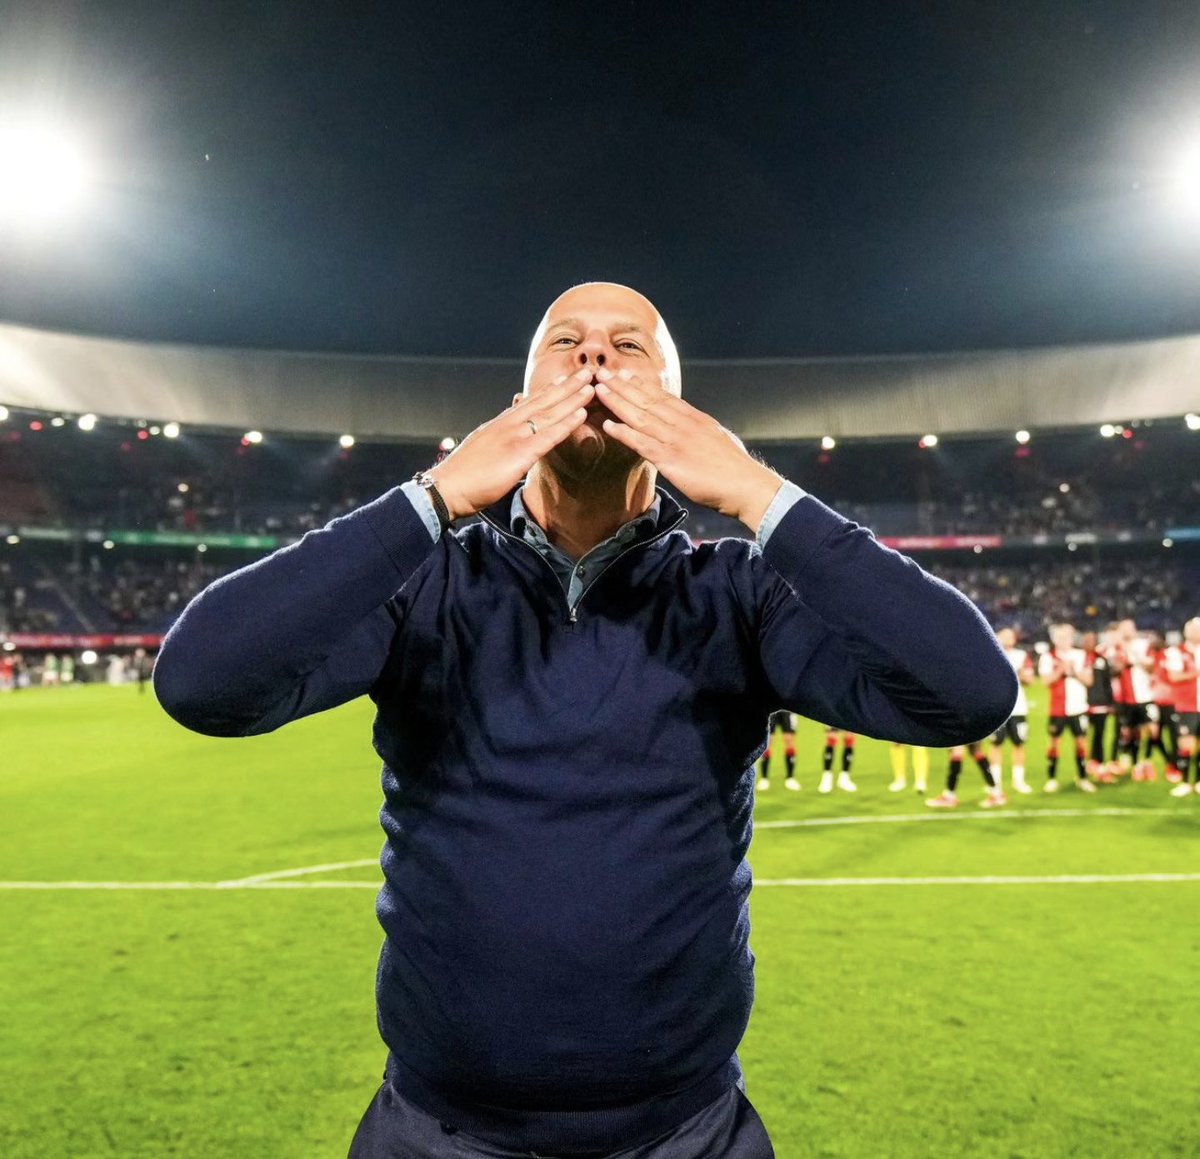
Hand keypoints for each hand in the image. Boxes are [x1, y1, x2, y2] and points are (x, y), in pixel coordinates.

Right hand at [429, 370, 594, 518]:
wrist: (446, 488)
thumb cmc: (461, 477)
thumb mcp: (481, 451)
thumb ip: (497, 443)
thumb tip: (507, 442)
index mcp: (498, 425)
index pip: (527, 404)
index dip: (547, 391)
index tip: (562, 380)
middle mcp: (507, 425)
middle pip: (542, 401)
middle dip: (566, 387)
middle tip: (585, 372)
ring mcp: (514, 437)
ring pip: (549, 414)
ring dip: (572, 399)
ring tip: (590, 387)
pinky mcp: (519, 454)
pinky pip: (549, 436)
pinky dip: (566, 424)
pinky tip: (581, 414)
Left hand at [594, 369, 783, 529]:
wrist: (746, 485)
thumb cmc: (735, 469)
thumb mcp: (718, 439)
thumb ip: (700, 432)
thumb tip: (694, 431)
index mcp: (696, 418)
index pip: (663, 397)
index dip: (641, 385)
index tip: (625, 374)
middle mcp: (684, 423)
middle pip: (647, 400)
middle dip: (622, 386)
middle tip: (602, 373)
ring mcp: (676, 439)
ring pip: (640, 416)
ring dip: (617, 402)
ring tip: (599, 390)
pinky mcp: (671, 459)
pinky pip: (641, 443)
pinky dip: (623, 433)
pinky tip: (608, 425)